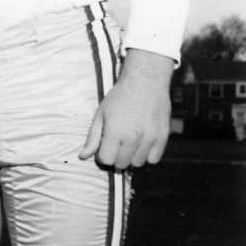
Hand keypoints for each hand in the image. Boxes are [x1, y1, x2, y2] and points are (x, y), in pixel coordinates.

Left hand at [79, 48, 172, 169]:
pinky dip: (148, 154)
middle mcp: (133, 137)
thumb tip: (82, 157)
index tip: (105, 145)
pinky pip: (153, 159)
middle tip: (118, 142)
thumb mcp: (101, 114)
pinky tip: (143, 142)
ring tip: (131, 140)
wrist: (145, 80)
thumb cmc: (120, 97)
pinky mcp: (162, 137)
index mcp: (114, 132)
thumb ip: (93, 137)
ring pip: (137, 163)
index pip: (106, 160)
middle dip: (116, 156)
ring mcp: (149, 138)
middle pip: (121, 164)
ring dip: (132, 156)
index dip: (103, 154)